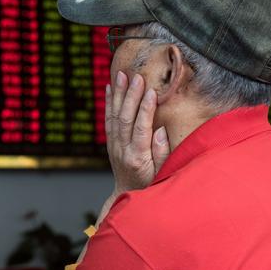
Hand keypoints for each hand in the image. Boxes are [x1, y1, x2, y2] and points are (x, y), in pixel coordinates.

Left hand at [106, 71, 169, 193]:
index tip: (151, 92)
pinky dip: (108, 102)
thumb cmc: (150, 184)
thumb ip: (162, 153)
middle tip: (136, 77)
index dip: (145, 109)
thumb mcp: (162, 174)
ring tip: (120, 75)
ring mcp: (114, 145)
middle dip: (130, 96)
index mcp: (137, 157)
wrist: (126, 194)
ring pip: (115, 116)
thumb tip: (161, 131)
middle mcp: (122, 149)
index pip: (140, 128)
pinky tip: (110, 88)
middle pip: (125, 118)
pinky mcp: (110, 142)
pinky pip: (108, 120)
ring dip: (118, 94)